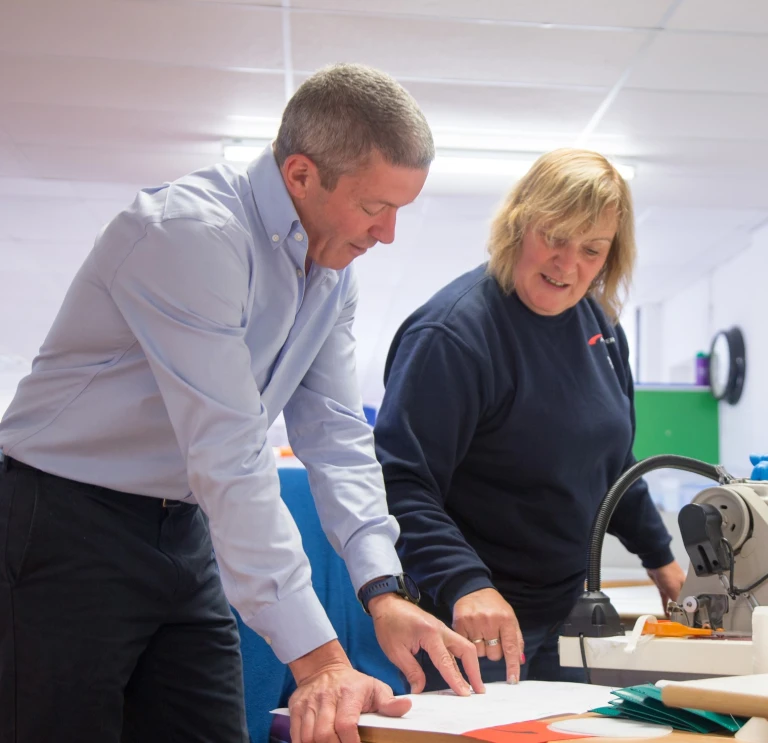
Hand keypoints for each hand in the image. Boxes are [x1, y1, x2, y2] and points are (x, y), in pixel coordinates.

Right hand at [288, 640, 410, 742]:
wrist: (323, 668)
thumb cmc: (352, 683)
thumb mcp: (374, 687)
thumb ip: (389, 701)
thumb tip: (406, 706)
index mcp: (348, 693)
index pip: (346, 724)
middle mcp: (326, 697)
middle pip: (324, 734)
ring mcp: (308, 702)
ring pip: (308, 737)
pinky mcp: (295, 707)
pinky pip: (295, 734)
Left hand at [368, 593, 484, 695]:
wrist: (386, 603)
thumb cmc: (388, 624)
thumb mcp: (395, 651)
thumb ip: (411, 671)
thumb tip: (419, 690)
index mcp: (430, 634)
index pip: (446, 661)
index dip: (456, 680)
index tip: (465, 695)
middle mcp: (441, 630)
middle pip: (466, 649)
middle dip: (474, 670)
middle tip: (479, 690)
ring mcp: (442, 629)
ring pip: (463, 647)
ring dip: (470, 665)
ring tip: (474, 685)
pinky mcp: (440, 631)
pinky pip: (455, 646)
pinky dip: (461, 660)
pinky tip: (461, 672)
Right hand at [452, 587, 523, 682]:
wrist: (473, 588)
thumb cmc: (494, 606)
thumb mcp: (510, 618)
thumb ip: (516, 640)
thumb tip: (520, 661)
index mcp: (506, 619)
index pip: (511, 647)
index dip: (512, 666)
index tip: (513, 681)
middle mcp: (490, 620)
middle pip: (494, 654)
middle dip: (494, 651)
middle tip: (491, 638)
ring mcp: (474, 621)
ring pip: (479, 653)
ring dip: (481, 648)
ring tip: (480, 634)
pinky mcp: (460, 622)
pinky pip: (466, 646)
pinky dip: (469, 643)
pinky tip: (471, 632)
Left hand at [647, 560, 686, 614]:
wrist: (655, 562)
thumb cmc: (668, 572)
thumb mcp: (674, 588)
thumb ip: (678, 600)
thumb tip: (682, 610)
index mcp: (687, 586)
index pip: (691, 600)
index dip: (691, 609)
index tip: (691, 618)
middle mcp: (681, 588)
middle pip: (683, 602)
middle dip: (682, 610)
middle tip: (683, 621)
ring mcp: (671, 588)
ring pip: (674, 601)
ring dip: (674, 609)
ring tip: (675, 619)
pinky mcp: (663, 588)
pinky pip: (665, 599)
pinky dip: (665, 606)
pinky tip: (666, 613)